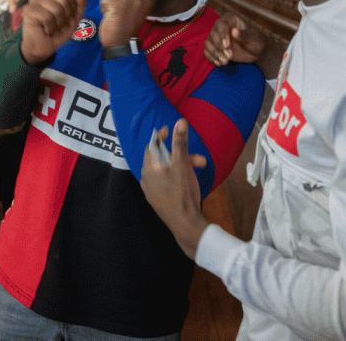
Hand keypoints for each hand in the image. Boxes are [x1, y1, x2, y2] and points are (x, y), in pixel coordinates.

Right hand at [20, 0, 87, 64]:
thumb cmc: (58, 32)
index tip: (66, 20)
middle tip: (59, 26)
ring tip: (52, 29)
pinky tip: (46, 30)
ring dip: (58, 25)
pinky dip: (50, 28)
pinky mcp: (29, 10)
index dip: (73, 11)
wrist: (43, 48)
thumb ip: (80, 5)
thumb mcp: (74, 19)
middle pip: (65, 1)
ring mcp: (35, 0)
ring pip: (57, 9)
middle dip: (66, 18)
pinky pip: (47, 17)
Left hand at [99, 0, 153, 46]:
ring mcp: (129, 0)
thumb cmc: (126, 23)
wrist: (121, 42)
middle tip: (121, 9)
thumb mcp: (136, 5)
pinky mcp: (117, 5)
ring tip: (117, 14)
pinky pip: (104, 0)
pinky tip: (112, 17)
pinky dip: (104, 9)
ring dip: (109, 2)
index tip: (125, 0)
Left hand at [141, 119, 209, 259]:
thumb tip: (180, 122)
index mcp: (148, 169)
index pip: (151, 146)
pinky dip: (177, 177)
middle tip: (198, 158)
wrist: (185, 224)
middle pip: (163, 159)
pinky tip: (189, 180)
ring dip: (183, 167)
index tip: (170, 130)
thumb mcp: (182, 164)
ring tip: (200, 169)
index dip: (161, 136)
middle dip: (182, 155)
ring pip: (167, 171)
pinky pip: (166, 182)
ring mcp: (152, 191)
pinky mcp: (159, 200)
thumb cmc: (182, 192)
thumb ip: (180, 143)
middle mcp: (146, 179)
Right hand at [204, 13, 265, 65]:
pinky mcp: (215, 47)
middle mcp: (222, 26)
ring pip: (208, 42)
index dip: (222, 35)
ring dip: (215, 53)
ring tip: (225, 61)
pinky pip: (207, 51)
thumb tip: (234, 31)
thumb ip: (244, 34)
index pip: (221, 24)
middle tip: (229, 56)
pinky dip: (211, 57)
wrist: (256, 51)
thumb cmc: (257, 41)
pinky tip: (220, 63)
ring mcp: (217, 37)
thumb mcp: (254, 38)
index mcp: (231, 19)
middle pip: (212, 34)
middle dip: (219, 47)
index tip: (227, 46)